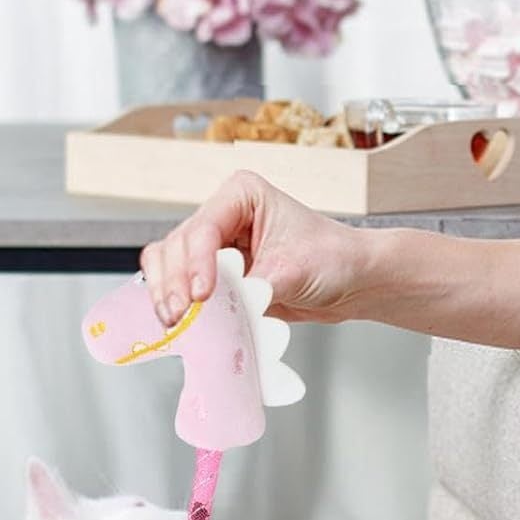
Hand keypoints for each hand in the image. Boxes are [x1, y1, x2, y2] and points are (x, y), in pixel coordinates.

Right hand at [140, 171, 367, 326]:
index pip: (205, 229)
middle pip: (176, 246)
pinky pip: (180, 286)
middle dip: (173, 283)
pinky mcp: (214, 275)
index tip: (200, 296)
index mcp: (241, 195)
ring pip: (168, 265)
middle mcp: (222, 215)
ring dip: (166, 294)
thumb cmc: (333, 259)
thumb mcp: (293, 272)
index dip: (196, 264)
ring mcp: (214, 246)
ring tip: (174, 323)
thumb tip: (220, 312)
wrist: (352, 281)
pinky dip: (175, 303)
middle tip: (178, 317)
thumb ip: (253, 290)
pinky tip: (177, 324)